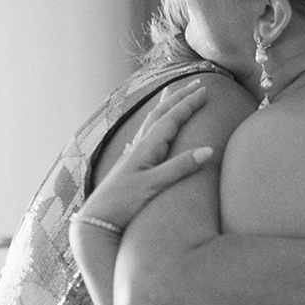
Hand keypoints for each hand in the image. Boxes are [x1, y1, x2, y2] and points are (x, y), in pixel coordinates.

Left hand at [73, 81, 211, 239]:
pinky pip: (145, 136)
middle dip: (179, 98)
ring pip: (151, 122)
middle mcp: (139, 147)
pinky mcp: (130, 167)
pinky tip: (150, 130)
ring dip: (165, 106)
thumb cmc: (123, 203)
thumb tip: (208, 150)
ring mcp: (133, 156)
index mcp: (146, 148)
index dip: (188, 104)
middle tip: (196, 84)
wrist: (97, 220)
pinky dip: (154, 125)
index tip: (204, 91)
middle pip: (161, 114)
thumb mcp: (153, 186)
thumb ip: (179, 168)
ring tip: (172, 94)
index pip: (171, 119)